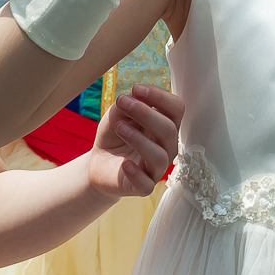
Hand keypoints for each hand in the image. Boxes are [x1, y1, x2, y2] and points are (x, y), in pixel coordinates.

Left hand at [85, 82, 181, 199]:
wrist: (99, 162)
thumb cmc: (115, 135)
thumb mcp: (117, 114)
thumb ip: (126, 105)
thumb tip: (134, 96)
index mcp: (165, 125)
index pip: (176, 109)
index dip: (160, 97)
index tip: (137, 88)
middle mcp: (166, 146)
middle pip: (169, 130)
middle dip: (145, 113)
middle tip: (123, 102)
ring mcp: (156, 168)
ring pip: (159, 156)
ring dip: (139, 139)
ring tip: (119, 127)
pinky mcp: (143, 186)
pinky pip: (146, 183)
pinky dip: (136, 173)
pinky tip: (125, 165)